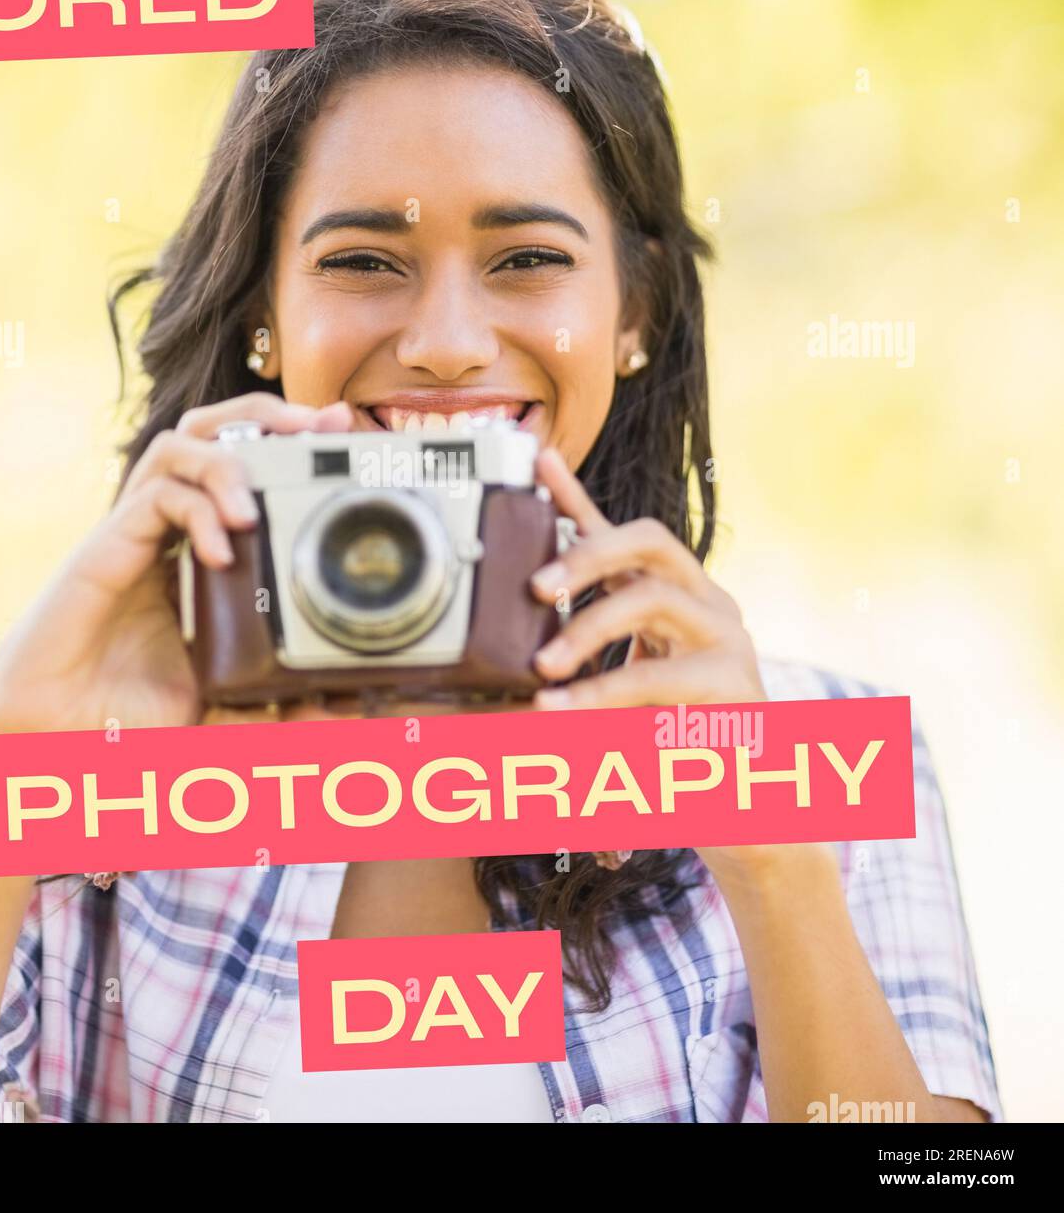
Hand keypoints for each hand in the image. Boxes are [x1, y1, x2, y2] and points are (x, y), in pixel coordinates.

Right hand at [0, 393, 353, 761]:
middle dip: (266, 416)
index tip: (342, 440)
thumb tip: (343, 712)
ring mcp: (130, 534)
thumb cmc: (126, 715)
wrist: (48, 737)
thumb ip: (275, 699)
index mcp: (193, 552)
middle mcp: (163, 530)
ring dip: (228, 460)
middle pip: (209, 431)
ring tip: (255, 509)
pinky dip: (194, 511)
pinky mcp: (102, 550)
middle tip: (321, 424)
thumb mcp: (223, 701)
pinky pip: (153, 498)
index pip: (240, 468)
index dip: (289, 446)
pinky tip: (221, 552)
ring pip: (177, 445)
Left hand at [526, 448, 820, 885]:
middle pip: (649, 542)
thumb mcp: (616, 688)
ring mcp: (729, 642)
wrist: (749, 810)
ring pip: (654, 600)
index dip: (577, 495)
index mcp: (675, 598)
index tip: (536, 457)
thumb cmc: (673, 740)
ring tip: (544, 677)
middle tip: (534, 588)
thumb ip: (580, 656)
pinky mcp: (738, 689)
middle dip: (586, 555)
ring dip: (591, 631)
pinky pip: (663, 678)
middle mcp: (707, 605)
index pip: (624, 534)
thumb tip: (517, 640)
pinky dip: (608, 697)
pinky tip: (567, 716)